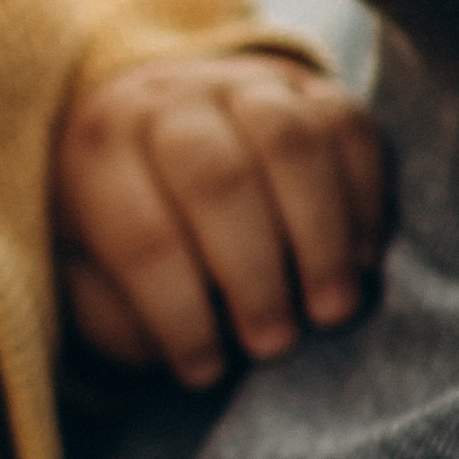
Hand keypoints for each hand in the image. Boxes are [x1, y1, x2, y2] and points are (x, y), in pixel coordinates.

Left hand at [57, 54, 389, 388]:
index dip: (179, 313)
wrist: (151, 137)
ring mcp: (239, 85)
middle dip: (254, 273)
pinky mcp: (307, 86)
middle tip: (276, 345)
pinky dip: (364, 198)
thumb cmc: (121, 235)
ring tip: (331, 311)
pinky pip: (349, 127)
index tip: (206, 373)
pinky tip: (360, 262)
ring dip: (320, 236)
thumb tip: (202, 335)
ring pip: (291, 142)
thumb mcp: (93, 280)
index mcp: (97, 152)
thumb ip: (127, 312)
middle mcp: (165, 103)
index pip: (141, 233)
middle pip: (219, 176)